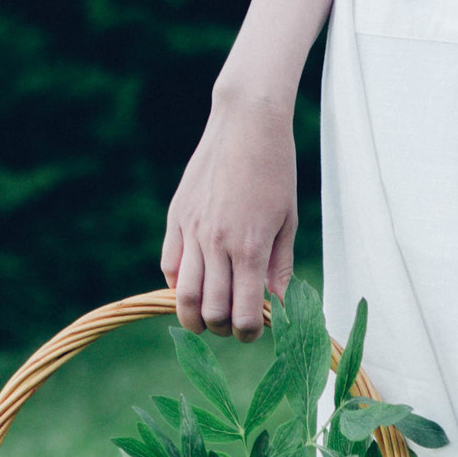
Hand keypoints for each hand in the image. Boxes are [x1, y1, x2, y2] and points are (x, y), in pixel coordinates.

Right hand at [160, 94, 298, 337]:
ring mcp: (192, 230)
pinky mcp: (176, 217)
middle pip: (210, 309)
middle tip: (231, 327)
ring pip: (183, 294)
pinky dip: (177, 285)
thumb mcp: (288, 220)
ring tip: (205, 320)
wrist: (246, 124)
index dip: (249, 332)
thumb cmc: (275, 171)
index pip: (244, 311)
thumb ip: (280, 266)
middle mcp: (218, 243)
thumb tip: (278, 304)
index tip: (253, 331)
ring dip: (193, 316)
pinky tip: (192, 287)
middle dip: (221, 329)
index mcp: (250, 247)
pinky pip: (170, 264)